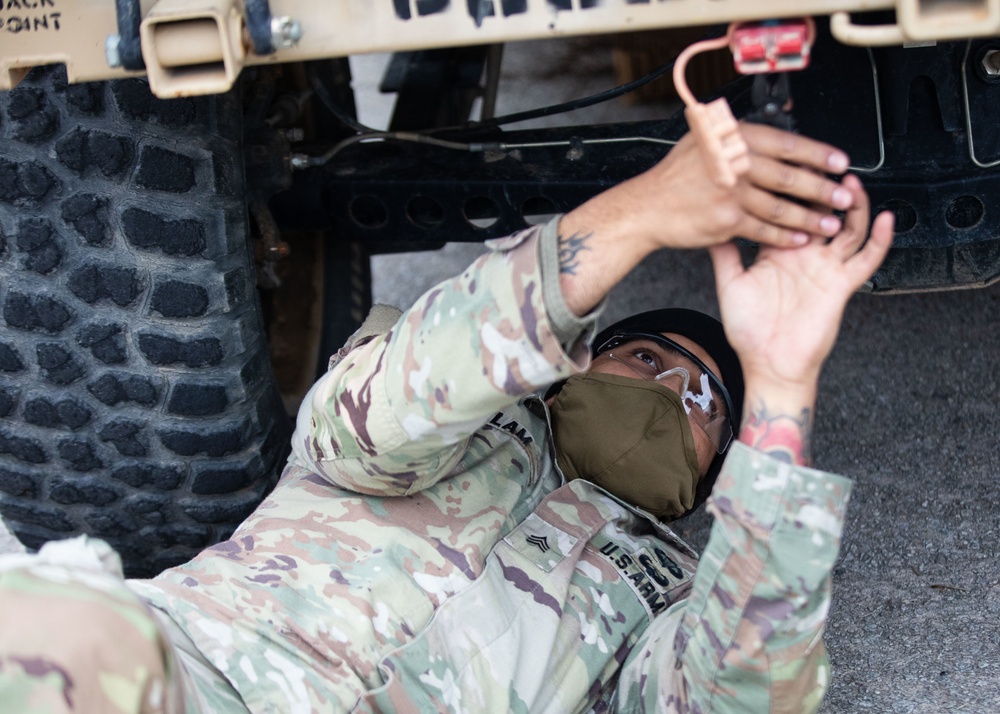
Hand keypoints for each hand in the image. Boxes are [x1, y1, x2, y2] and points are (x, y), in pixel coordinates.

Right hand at [556, 124, 859, 316]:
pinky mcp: (726, 222)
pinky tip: (800, 239)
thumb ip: (736, 134)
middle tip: (844, 197)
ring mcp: (732, 194)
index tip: (840, 162)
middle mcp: (736, 165)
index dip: (819, 155)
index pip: (788, 144)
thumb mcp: (703, 140)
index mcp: (734, 140)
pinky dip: (786, 237)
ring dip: (810, 218)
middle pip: (792, 178)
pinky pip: (765, 231)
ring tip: (829, 223)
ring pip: (782, 207)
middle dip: (823, 190)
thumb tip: (771, 124)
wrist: (647, 208)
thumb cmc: (674, 177)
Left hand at [709, 173, 893, 395]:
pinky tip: (884, 218)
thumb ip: (724, 253)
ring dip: (853, 204)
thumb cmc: (749, 330)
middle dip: (825, 187)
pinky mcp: (841, 285)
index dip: (789, 188)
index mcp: (777, 251)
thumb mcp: (730, 284)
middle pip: (821, 212)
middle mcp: (804, 255)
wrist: (768, 363)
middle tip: (825, 161)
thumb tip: (711, 222)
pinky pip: (866, 259)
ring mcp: (825, 268)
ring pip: (847, 227)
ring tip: (851, 182)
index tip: (786, 163)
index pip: (787, 210)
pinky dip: (879, 239)